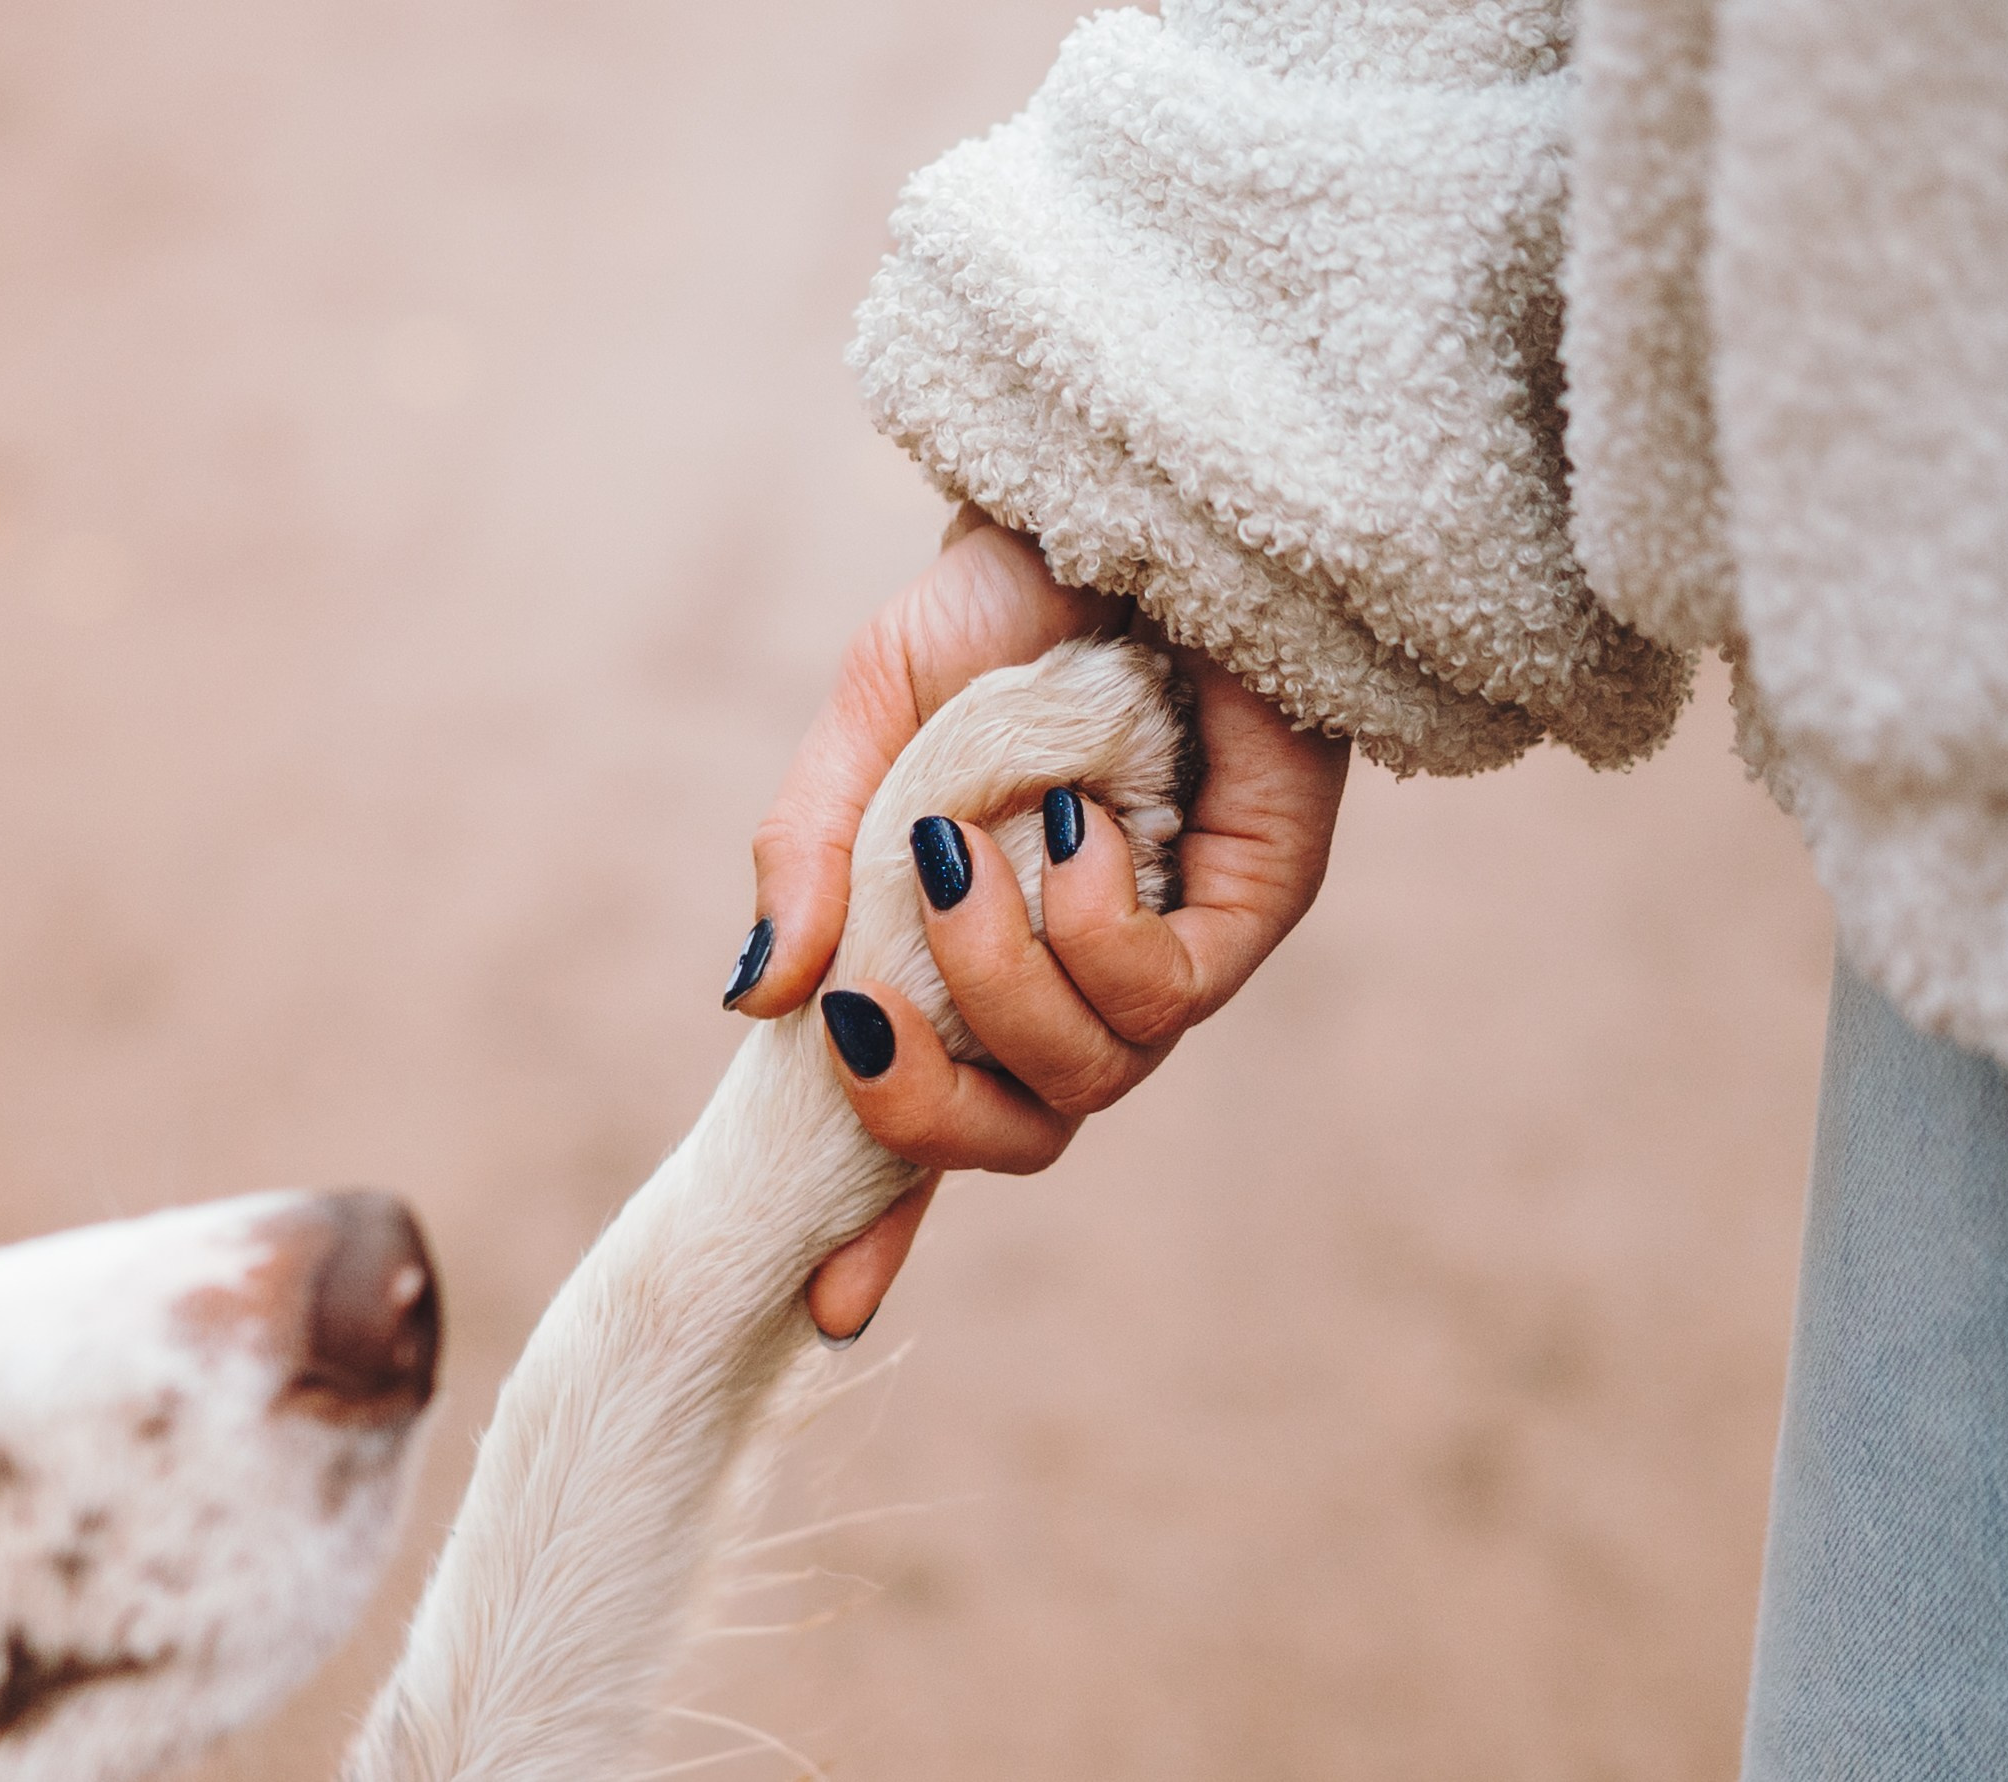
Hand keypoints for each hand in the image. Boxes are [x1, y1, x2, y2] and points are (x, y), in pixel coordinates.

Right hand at [742, 511, 1349, 1341]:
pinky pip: (1164, 999)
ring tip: (972, 851)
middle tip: (866, 1022)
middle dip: (926, 1118)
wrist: (1124, 498)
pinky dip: (1092, 933)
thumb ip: (806, 849)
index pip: (938, 1114)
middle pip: (1019, 1138)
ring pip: (1089, 1081)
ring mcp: (1166, 951)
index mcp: (975, 948)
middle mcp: (1074, 973)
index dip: (880, 1219)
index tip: (823, 1304)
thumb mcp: (866, 716)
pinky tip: (1079, 829)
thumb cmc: (1001, 602)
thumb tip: (757, 1003)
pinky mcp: (1251, 910)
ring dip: (999, 986)